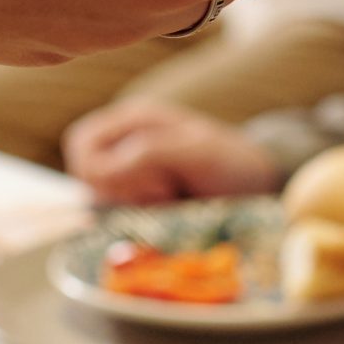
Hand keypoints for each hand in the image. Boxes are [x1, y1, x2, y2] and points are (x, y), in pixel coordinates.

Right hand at [63, 97, 282, 204]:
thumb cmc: (231, 160)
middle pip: (86, 175)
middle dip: (119, 191)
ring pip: (100, 201)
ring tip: (171, 202)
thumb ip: (148, 153)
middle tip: (162, 193)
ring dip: (131, 208)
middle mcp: (125, 147)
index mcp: (134, 121)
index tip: (146, 179)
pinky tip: (168, 216)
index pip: (82, 142)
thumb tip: (101, 172)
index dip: (100, 167)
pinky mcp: (139, 205)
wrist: (261, 187)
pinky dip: (138, 221)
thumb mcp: (196, 150)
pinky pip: (117, 218)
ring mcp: (131, 177)